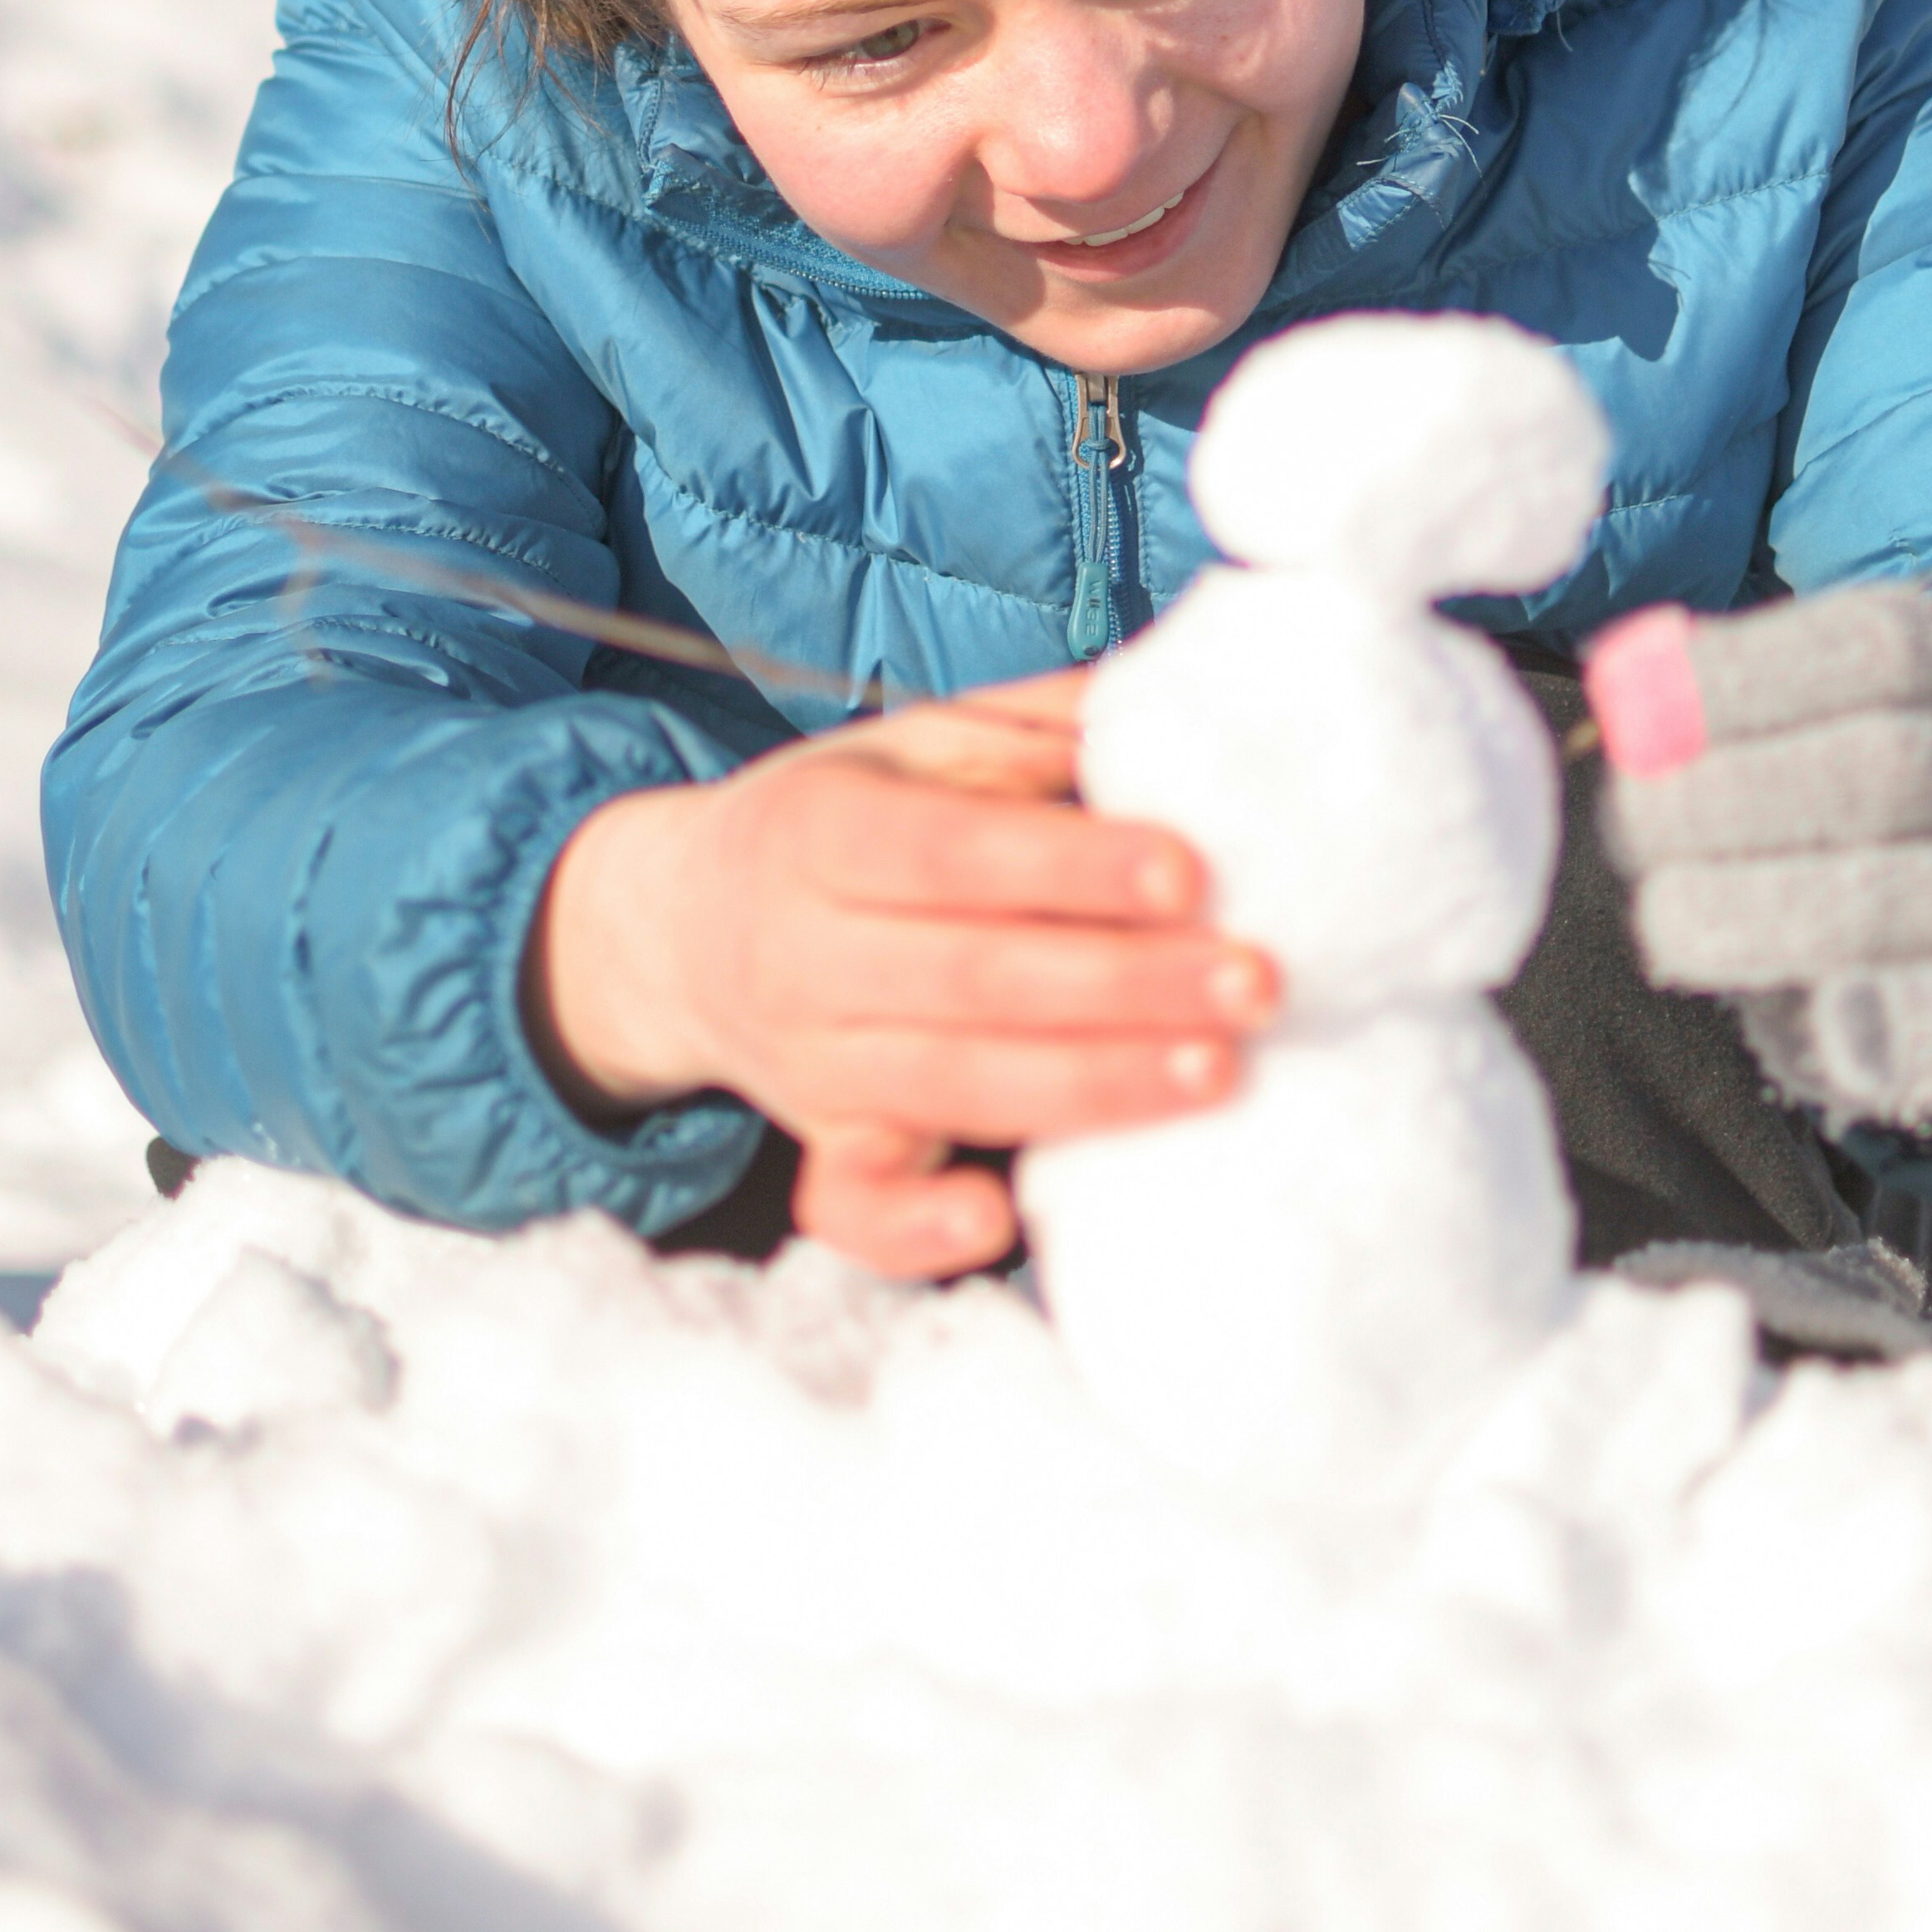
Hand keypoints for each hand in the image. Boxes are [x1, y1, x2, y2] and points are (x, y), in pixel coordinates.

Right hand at [524, 674, 1277, 1278]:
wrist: (676, 926)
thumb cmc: (838, 819)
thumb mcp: (911, 745)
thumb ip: (1033, 724)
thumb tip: (1171, 704)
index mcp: (821, 831)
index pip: (953, 854)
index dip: (1069, 867)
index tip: (1189, 871)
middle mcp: (804, 952)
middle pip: (974, 976)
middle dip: (1125, 984)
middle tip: (1255, 982)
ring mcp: (810, 1062)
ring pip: (955, 1084)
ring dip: (1094, 1087)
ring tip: (1218, 1072)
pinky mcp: (823, 1143)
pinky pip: (855, 1204)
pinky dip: (919, 1227)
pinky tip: (999, 1220)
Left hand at [1583, 588, 1931, 1128]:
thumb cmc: (1858, 811)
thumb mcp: (1813, 723)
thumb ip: (1730, 708)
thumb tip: (1630, 686)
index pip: (1882, 647)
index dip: (1748, 675)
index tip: (1636, 704)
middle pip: (1896, 768)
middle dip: (1739, 794)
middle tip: (1632, 824)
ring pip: (1931, 893)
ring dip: (1773, 907)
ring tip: (1666, 916)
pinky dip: (1860, 1012)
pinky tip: (1774, 1003)